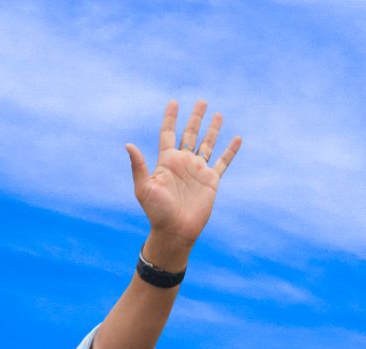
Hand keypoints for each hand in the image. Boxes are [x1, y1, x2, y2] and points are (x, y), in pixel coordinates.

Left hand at [125, 101, 243, 249]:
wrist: (175, 230)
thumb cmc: (156, 211)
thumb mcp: (144, 187)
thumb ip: (138, 166)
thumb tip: (128, 145)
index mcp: (167, 161)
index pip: (168, 133)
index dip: (171, 117)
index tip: (174, 102)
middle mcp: (183, 162)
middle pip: (190, 134)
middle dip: (195, 117)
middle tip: (202, 101)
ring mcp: (198, 170)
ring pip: (207, 144)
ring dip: (213, 129)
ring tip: (218, 114)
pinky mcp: (211, 181)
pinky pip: (223, 162)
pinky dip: (230, 150)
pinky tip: (237, 139)